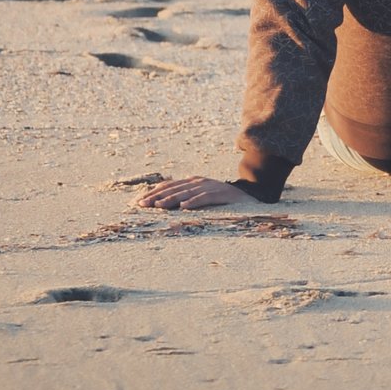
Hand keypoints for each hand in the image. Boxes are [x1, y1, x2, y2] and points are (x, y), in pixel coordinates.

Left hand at [132, 175, 256, 210]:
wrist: (250, 198)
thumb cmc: (223, 201)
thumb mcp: (203, 198)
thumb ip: (187, 198)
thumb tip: (165, 206)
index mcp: (193, 182)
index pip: (169, 185)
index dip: (154, 192)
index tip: (139, 201)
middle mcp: (200, 182)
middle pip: (174, 189)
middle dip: (157, 197)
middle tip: (142, 204)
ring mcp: (211, 187)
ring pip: (187, 192)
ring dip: (171, 199)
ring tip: (158, 206)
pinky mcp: (221, 194)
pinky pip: (205, 198)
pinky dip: (194, 202)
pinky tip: (184, 207)